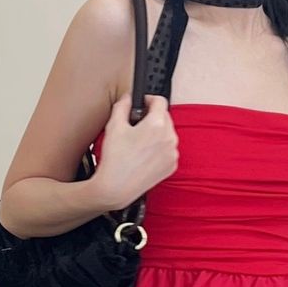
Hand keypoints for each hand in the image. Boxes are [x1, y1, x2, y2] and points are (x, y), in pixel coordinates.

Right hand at [92, 92, 178, 212]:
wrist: (117, 188)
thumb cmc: (115, 160)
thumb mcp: (114, 125)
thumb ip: (123, 105)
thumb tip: (128, 98)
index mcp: (157, 125)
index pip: (160, 101)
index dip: (149, 99)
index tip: (142, 104)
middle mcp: (169, 138)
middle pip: (165, 117)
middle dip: (153, 117)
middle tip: (137, 124)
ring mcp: (172, 153)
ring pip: (167, 134)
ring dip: (157, 133)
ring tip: (140, 142)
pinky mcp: (172, 166)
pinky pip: (168, 150)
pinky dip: (160, 148)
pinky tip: (145, 154)